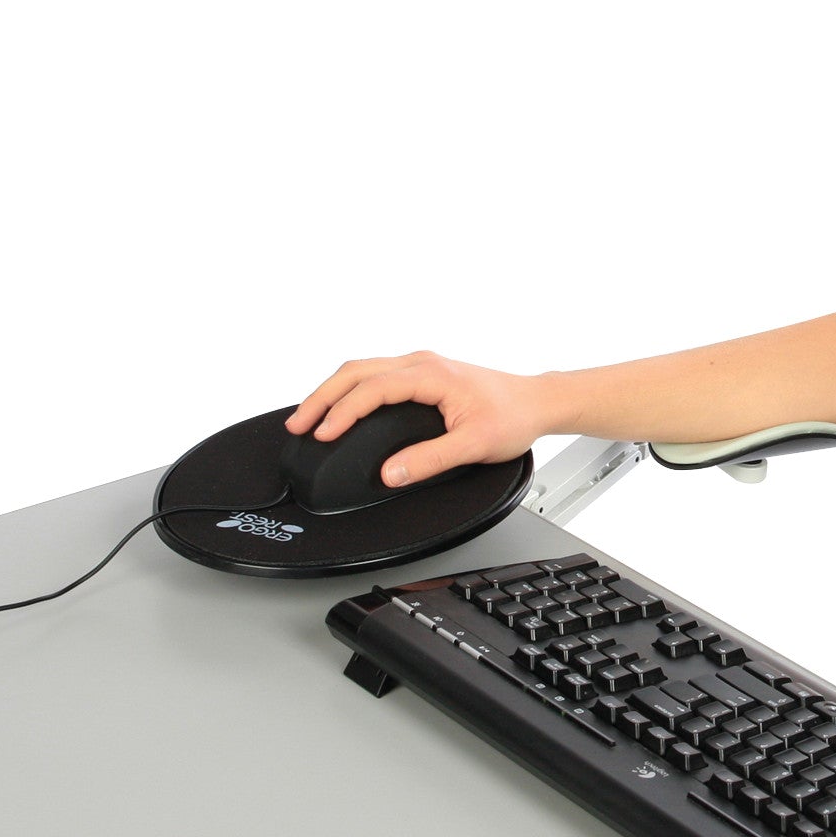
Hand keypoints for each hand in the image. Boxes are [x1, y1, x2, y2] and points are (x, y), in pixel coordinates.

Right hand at [284, 350, 558, 487]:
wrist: (537, 402)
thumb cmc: (513, 416)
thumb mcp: (474, 444)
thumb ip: (431, 459)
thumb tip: (391, 473)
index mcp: (431, 374)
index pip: (372, 388)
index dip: (342, 412)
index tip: (322, 435)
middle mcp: (422, 362)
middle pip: (356, 370)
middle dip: (322, 396)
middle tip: (298, 424)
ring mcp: (422, 364)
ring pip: (362, 368)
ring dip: (332, 391)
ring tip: (309, 417)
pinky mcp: (423, 373)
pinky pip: (375, 374)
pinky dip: (350, 389)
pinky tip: (341, 408)